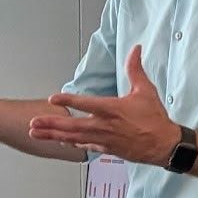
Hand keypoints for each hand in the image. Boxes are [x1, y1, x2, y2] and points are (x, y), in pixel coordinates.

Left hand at [27, 46, 177, 165]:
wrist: (164, 144)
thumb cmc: (154, 118)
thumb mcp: (145, 90)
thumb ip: (135, 69)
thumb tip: (135, 49)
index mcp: (112, 109)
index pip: (86, 103)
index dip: (68, 100)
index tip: (52, 98)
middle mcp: (105, 126)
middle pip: (73, 125)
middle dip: (51, 123)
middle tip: (33, 122)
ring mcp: (104, 139)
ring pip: (73, 138)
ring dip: (53, 135)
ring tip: (35, 134)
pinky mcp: (107, 148)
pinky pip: (84, 146)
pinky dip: (71, 143)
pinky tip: (59, 141)